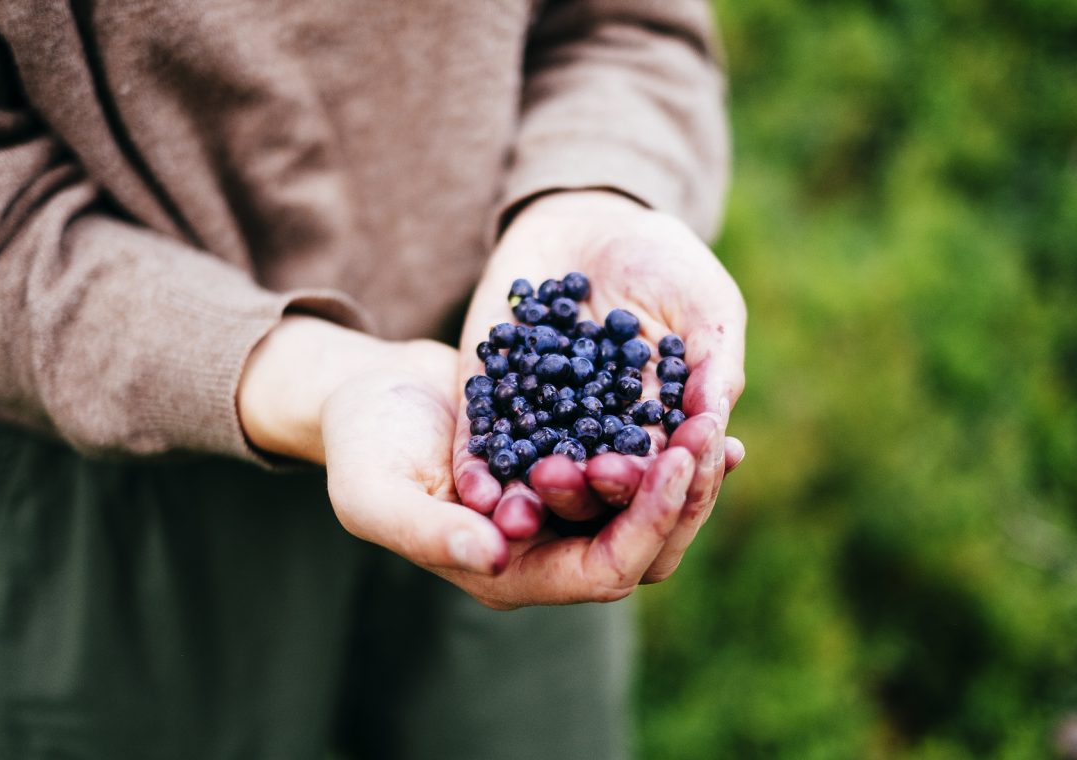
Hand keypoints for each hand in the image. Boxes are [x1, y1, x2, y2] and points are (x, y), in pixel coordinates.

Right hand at [238, 315, 721, 607]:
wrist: (369, 395)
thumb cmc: (363, 444)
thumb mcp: (375, 490)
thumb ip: (425, 531)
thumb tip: (494, 557)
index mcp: (506, 572)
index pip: (602, 573)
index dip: (647, 525)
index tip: (674, 462)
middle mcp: (545, 553)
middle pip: (643, 547)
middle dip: (682, 497)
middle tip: (708, 435)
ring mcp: (562, 513)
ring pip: (648, 510)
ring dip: (685, 471)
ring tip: (713, 420)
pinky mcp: (570, 468)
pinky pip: (635, 465)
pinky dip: (666, 443)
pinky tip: (696, 405)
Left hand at [453, 191, 745, 580]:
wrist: (587, 222)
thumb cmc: (664, 263)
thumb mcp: (705, 304)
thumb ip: (714, 361)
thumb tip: (713, 421)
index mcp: (656, 431)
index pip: (655, 470)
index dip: (650, 476)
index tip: (646, 473)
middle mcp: (598, 440)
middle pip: (592, 486)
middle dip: (586, 489)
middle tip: (581, 479)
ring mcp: (541, 425)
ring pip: (534, 477)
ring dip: (527, 497)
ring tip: (519, 511)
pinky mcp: (491, 403)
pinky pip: (482, 444)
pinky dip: (477, 470)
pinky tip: (475, 490)